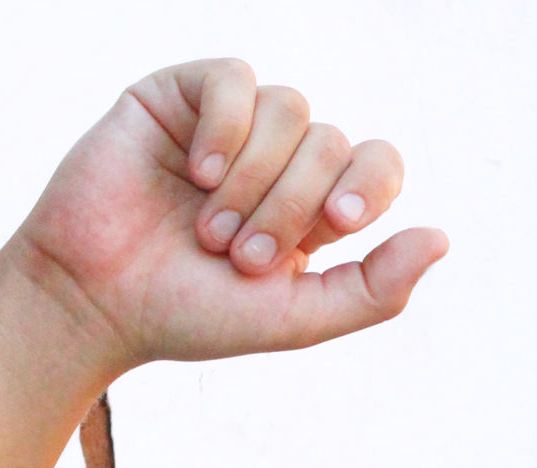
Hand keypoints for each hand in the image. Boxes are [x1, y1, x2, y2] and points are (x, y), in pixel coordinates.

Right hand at [15, 57, 447, 378]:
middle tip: (239, 256)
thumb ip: (371, 290)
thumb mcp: (294, 318)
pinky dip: (226, 127)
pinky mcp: (182, 94)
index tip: (338, 223)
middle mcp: (278, 160)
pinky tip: (196, 172)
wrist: (94, 301)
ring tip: (209, 229)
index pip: (376, 164)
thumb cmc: (188, 315)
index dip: (367, 184)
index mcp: (313, 210)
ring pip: (292, 109)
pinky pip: (238, 79)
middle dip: (292, 205)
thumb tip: (441, 239)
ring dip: (255, 179)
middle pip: (332, 140)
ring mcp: (232, 124)